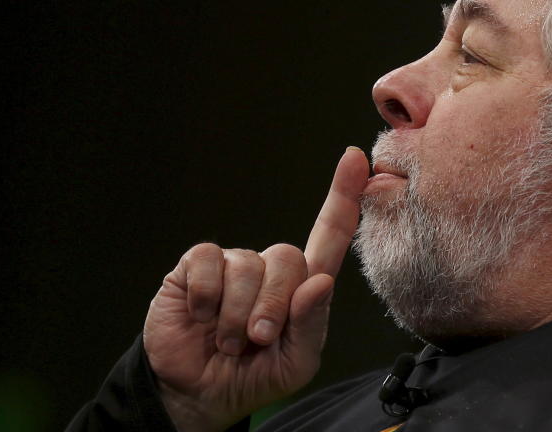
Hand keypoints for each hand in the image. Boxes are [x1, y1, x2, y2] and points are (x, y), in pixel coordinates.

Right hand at [143, 147, 368, 431]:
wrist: (201, 394)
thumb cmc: (257, 375)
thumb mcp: (296, 362)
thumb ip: (312, 324)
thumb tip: (320, 282)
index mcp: (303, 285)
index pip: (330, 234)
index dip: (343, 196)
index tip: (355, 158)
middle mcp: (270, 268)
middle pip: (287, 257)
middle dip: (274, 305)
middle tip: (259, 339)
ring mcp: (234, 264)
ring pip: (247, 266)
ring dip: (237, 315)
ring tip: (230, 341)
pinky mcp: (196, 267)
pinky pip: (209, 263)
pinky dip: (207, 298)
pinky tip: (202, 316)